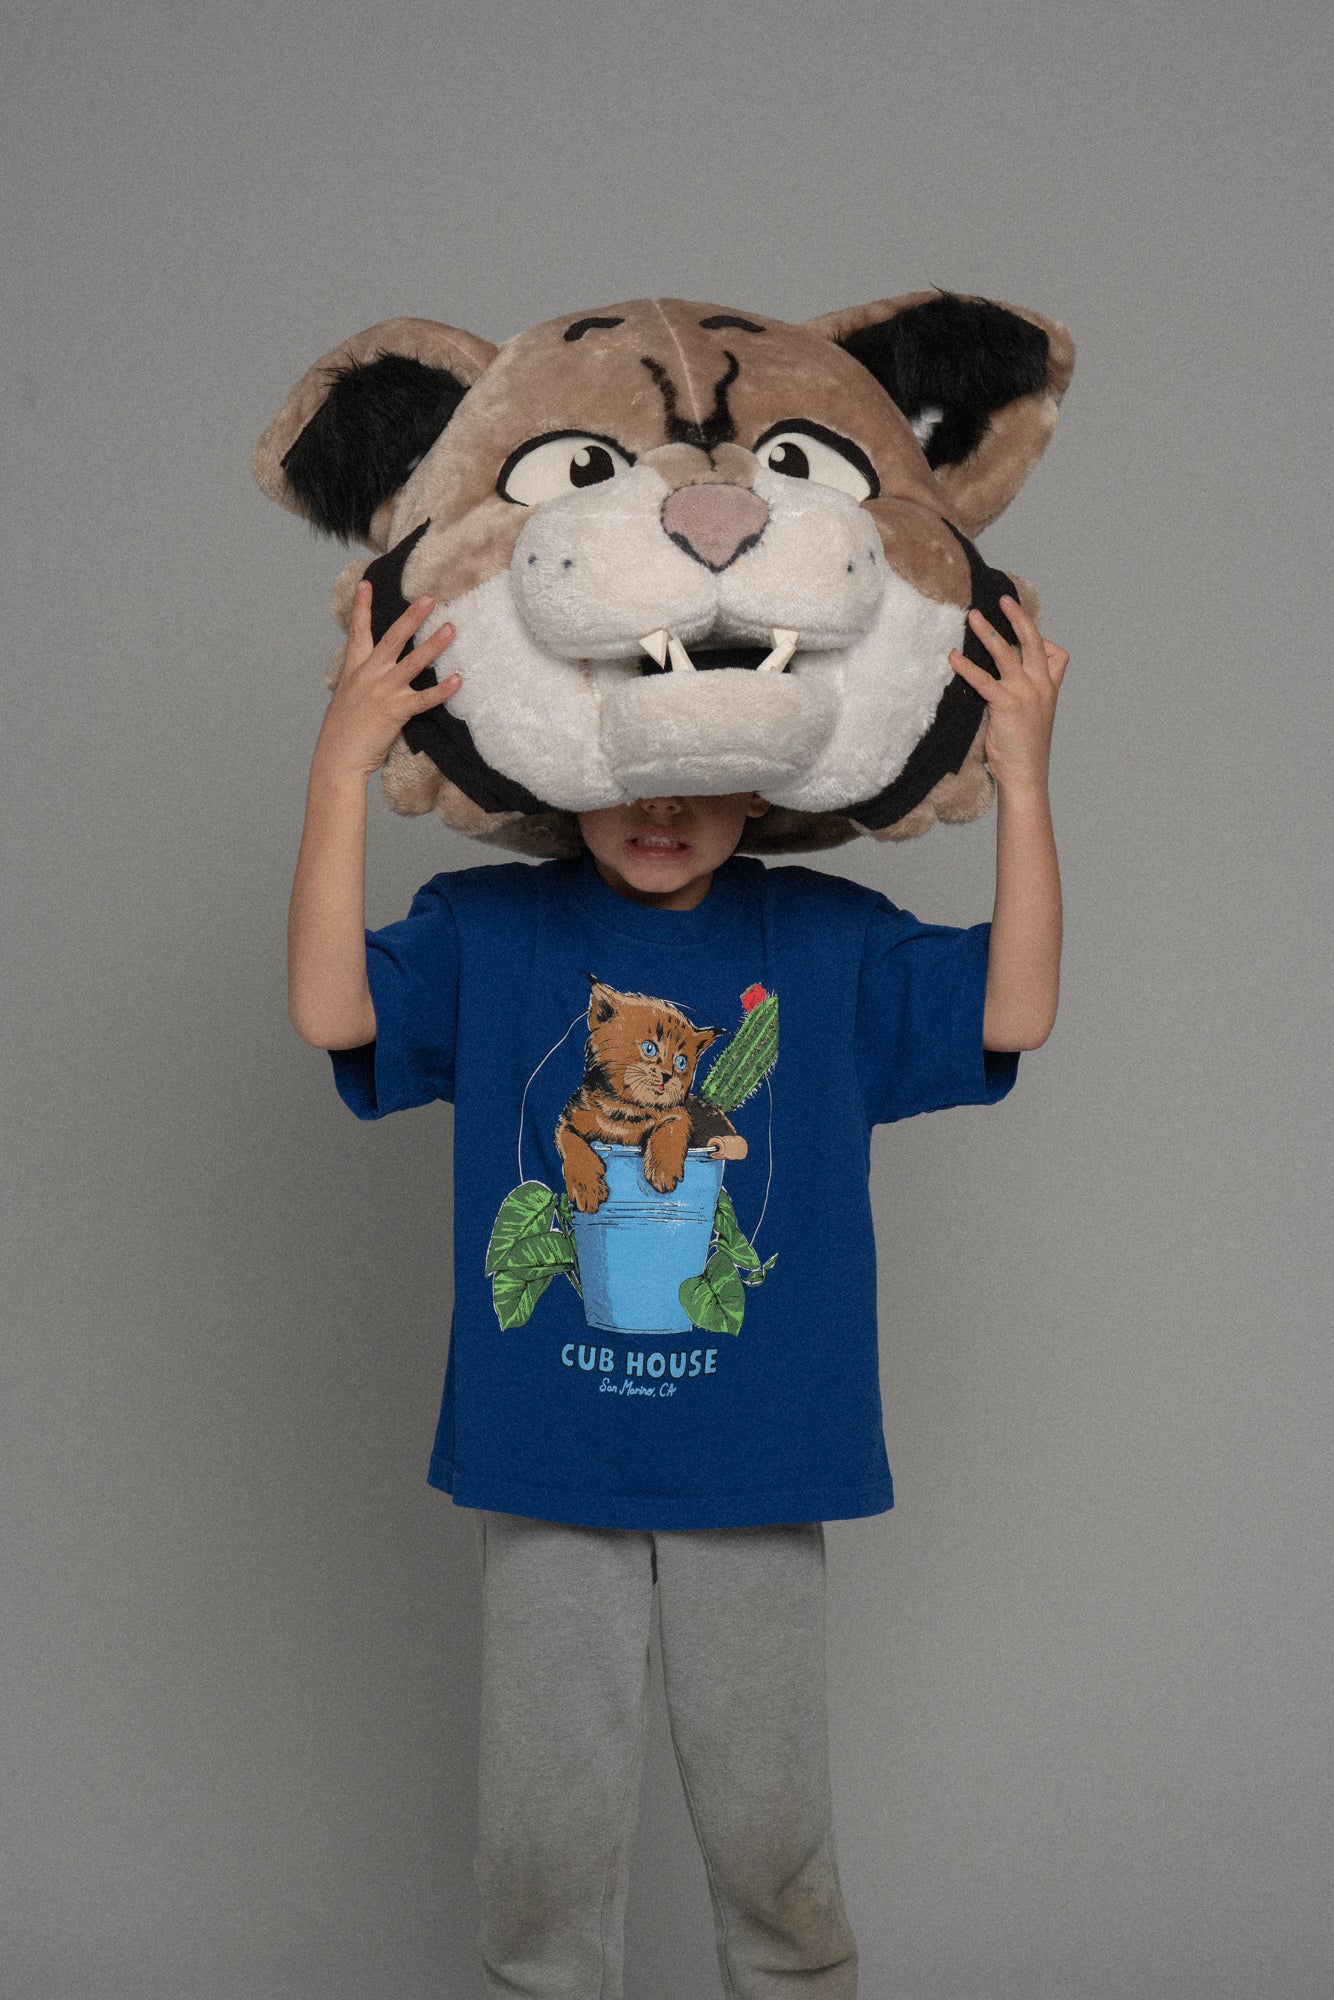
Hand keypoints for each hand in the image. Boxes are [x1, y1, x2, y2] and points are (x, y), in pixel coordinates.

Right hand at [312, 580, 460, 780]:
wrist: (338, 756)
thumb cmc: (343, 731)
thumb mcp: (347, 698)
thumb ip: (361, 682)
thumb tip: (372, 676)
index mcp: (355, 670)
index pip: (358, 632)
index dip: (361, 606)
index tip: (366, 583)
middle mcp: (369, 675)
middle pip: (392, 638)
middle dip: (411, 616)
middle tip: (429, 598)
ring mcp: (383, 691)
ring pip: (412, 662)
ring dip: (433, 644)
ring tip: (451, 628)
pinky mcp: (396, 710)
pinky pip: (424, 698)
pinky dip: (442, 690)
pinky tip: (458, 680)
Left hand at [949, 596, 1068, 796]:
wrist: (1026, 776)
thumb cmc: (1024, 751)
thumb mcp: (1031, 718)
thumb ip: (1023, 696)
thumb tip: (999, 683)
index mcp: (1049, 690)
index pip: (1056, 655)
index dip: (1043, 640)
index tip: (1027, 628)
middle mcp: (1041, 687)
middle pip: (1032, 642)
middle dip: (1018, 617)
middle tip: (1003, 599)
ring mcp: (1025, 694)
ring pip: (1006, 653)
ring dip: (988, 631)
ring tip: (972, 616)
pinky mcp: (1006, 705)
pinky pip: (984, 679)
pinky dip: (967, 666)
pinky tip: (953, 657)